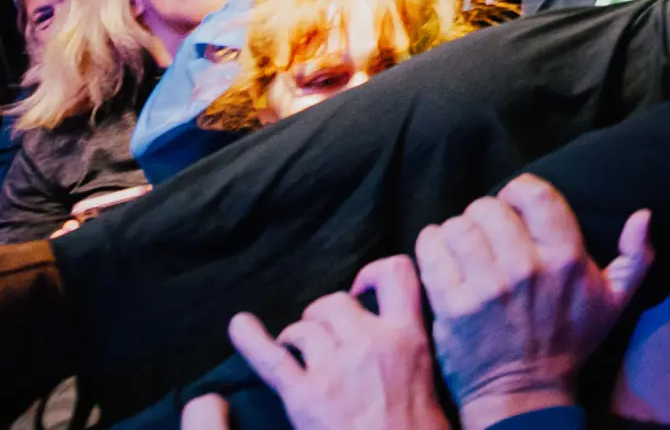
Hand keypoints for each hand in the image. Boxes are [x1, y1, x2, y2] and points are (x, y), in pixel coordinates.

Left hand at [219, 256, 451, 429]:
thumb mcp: (430, 379)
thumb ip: (411, 349)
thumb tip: (396, 335)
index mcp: (408, 337)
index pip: (397, 274)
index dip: (373, 274)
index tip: (361, 290)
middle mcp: (371, 343)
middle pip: (336, 302)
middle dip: (323, 315)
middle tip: (322, 338)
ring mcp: (335, 368)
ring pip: (304, 328)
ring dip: (296, 338)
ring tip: (297, 355)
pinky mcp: (304, 396)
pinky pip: (272, 360)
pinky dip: (251, 341)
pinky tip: (239, 326)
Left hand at [413, 177, 652, 429]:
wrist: (525, 392)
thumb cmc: (569, 341)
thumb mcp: (615, 300)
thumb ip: (637, 255)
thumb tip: (643, 214)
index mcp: (567, 259)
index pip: (536, 195)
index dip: (518, 190)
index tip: (512, 202)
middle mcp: (526, 268)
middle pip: (489, 208)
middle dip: (484, 213)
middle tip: (485, 229)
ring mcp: (487, 288)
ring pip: (458, 227)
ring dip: (456, 229)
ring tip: (462, 243)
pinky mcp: (453, 307)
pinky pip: (432, 253)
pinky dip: (431, 245)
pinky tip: (440, 253)